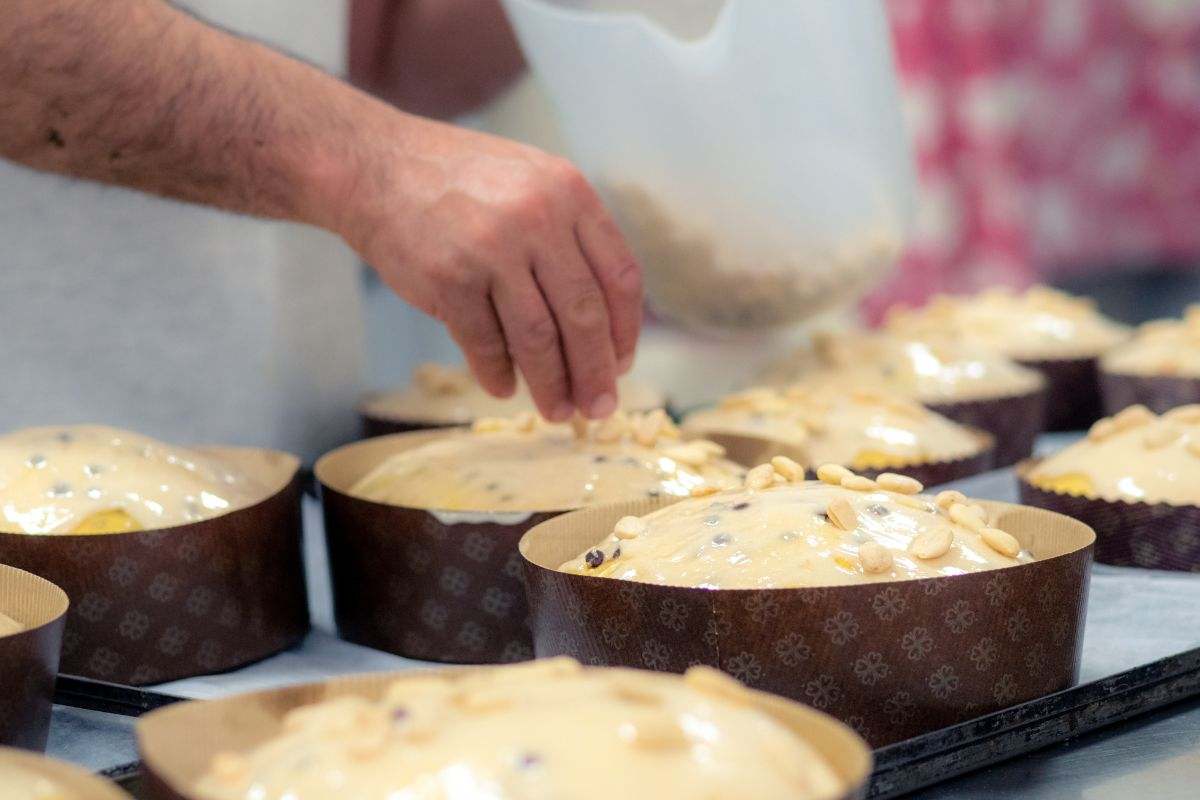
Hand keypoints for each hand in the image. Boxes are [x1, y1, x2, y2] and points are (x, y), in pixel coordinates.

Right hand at [340, 117, 641, 421]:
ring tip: (557, 411)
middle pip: (585, 314)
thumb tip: (603, 325)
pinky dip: (497, 373)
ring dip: (551, 385)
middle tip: (599, 408)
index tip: (621, 364)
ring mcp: (492, 249)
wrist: (376, 166)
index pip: (619, 276)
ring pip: (539, 337)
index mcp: (569, 193)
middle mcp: (538, 218)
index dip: (626, 330)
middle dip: (595, 372)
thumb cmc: (460, 182)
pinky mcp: (449, 279)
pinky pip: (485, 343)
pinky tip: (503, 388)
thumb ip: (570, 236)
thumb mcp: (531, 182)